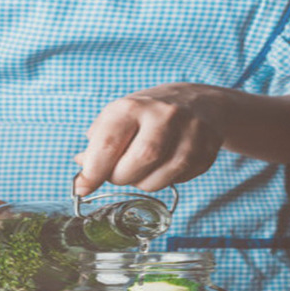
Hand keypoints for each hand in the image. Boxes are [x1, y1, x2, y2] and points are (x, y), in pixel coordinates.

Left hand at [73, 83, 225, 195]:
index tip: (83, 187)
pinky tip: (164, 165)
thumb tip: (83, 172)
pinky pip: (177, 181)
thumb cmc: (150, 114)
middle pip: (136, 164)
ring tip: (142, 168)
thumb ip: (98, 144)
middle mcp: (164, 116)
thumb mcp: (120, 116)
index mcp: (134, 106)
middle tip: (117, 174)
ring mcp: (190, 134)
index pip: (108, 144)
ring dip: (142, 183)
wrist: (202, 103)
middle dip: (120, 178)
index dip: (92, 172)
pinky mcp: (206, 152)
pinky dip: (163, 180)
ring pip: (157, 179)